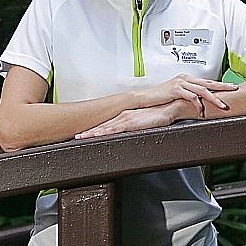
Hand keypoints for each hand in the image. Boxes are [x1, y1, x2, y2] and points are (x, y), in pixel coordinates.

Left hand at [75, 97, 201, 139]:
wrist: (169, 109)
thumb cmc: (160, 115)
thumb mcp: (144, 124)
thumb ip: (136, 127)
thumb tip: (132, 133)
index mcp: (125, 117)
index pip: (106, 124)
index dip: (94, 130)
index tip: (84, 134)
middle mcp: (122, 117)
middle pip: (102, 126)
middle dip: (88, 131)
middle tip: (76, 136)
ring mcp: (125, 119)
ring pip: (104, 127)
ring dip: (92, 132)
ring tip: (81, 137)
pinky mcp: (130, 122)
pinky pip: (114, 128)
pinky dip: (104, 132)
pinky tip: (97, 135)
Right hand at [134, 74, 236, 112]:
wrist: (144, 97)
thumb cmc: (159, 97)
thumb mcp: (177, 95)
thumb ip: (188, 96)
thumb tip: (199, 103)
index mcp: (187, 79)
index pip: (207, 81)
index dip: (220, 84)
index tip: (230, 87)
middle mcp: (185, 78)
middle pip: (209, 82)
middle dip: (223, 86)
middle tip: (235, 89)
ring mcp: (181, 83)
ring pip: (203, 89)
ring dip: (214, 98)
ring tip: (223, 105)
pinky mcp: (175, 89)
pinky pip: (191, 96)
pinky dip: (198, 104)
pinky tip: (201, 111)